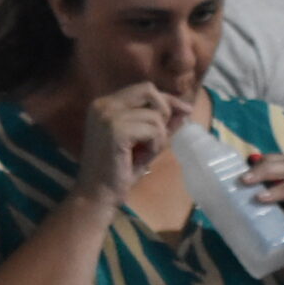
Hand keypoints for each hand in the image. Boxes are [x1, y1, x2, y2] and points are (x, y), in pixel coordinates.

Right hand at [76, 83, 190, 210]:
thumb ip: (161, 124)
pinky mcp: (115, 130)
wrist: (98, 194)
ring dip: (159, 137)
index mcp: (105, 104)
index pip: (144, 89)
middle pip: (149, 90)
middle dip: (165, 111)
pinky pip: (153, 129)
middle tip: (161, 136)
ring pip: (155, 115)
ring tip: (146, 154)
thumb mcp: (144, 142)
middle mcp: (104, 104)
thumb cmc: (119, 171)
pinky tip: (142, 158)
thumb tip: (185, 109)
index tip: (186, 110)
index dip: (166, 99)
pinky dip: (154, 145)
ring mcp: (108, 115)